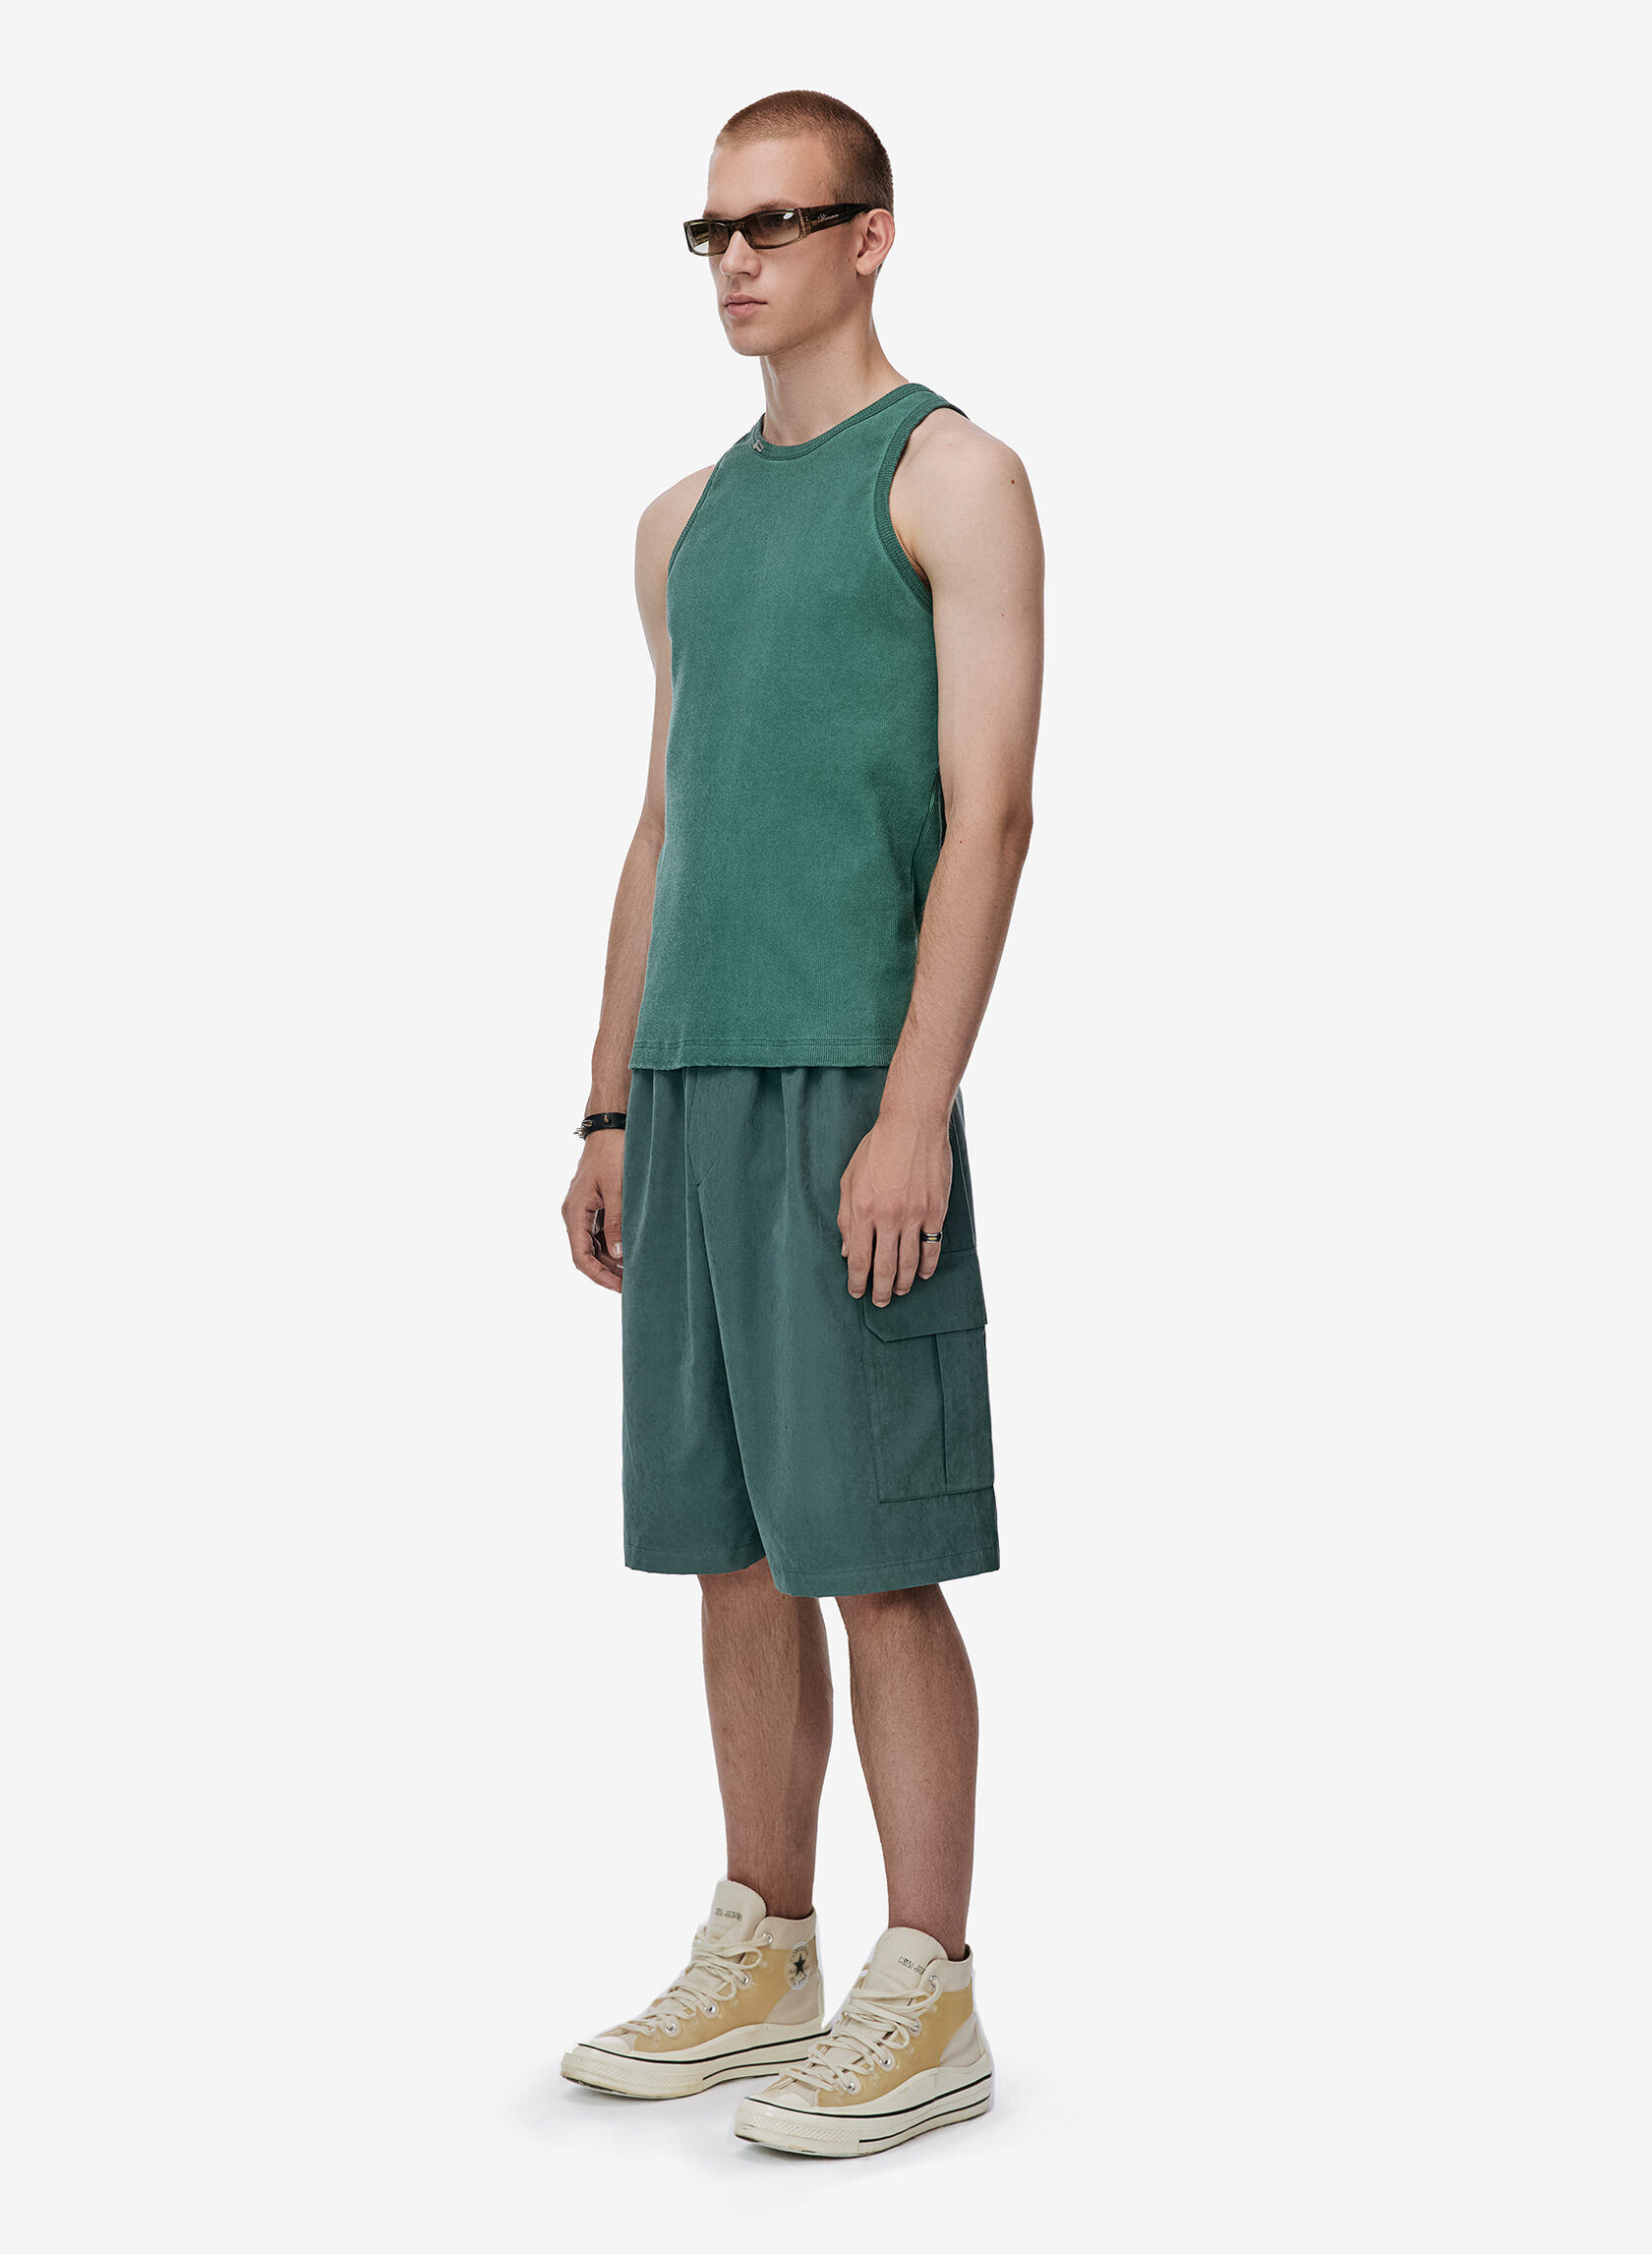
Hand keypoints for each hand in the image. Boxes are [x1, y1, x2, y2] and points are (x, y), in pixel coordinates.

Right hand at [562, 1132, 623, 1292]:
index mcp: (575, 1213)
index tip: (620, 1288)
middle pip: (586, 1254)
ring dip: (611, 1260)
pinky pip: (599, 1232)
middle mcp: (574, 1214)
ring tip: (634, 1271)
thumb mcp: (617, 1190)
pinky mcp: (593, 1204)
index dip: (599, 1276)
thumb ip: (617, 1223)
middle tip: (632, 1285)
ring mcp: (583, 1209)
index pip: (581, 1257)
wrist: (611, 1126)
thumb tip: (618, 1255)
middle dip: (607, 1272)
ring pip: (594, 1245)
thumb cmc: (613, 1153)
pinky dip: (612, 1245)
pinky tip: (629, 1251)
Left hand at [838, 1111, 950, 1305]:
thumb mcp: (850, 1180)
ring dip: (902, 1282)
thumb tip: (847, 1250)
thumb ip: (846, 1217)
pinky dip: (927, 1265)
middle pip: (884, 1267)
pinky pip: (932, 1247)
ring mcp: (915, 1216)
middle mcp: (889, 1218)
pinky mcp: (936, 1211)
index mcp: (863, 1211)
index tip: (856, 1292)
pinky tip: (922, 1274)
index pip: (859, 1259)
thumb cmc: (876, 1149)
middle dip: (879, 1290)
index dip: (857, 1281)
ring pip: (909, 1262)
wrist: (912, 1126)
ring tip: (898, 1291)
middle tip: (879, 1302)